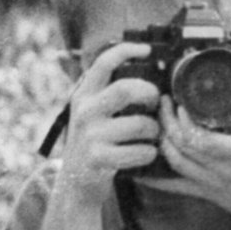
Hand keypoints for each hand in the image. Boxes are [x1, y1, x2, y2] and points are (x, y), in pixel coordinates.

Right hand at [53, 42, 162, 202]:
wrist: (76, 180)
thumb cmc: (94, 140)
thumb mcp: (91, 111)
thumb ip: (107, 90)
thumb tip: (140, 62)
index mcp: (84, 94)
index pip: (102, 63)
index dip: (126, 51)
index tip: (146, 49)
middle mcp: (85, 111)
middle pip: (125, 89)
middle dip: (149, 93)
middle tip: (155, 102)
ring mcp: (91, 136)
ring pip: (140, 124)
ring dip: (154, 128)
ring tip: (152, 132)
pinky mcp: (100, 159)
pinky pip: (141, 151)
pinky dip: (150, 152)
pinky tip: (146, 152)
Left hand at [136, 101, 230, 225]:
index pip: (202, 137)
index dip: (185, 120)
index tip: (180, 103)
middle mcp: (220, 169)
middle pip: (182, 146)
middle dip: (168, 121)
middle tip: (163, 103)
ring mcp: (209, 183)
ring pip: (175, 162)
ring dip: (161, 140)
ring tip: (158, 121)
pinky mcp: (203, 193)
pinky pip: (173, 186)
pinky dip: (153, 178)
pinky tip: (137, 169)